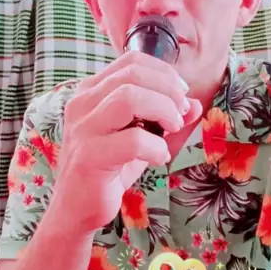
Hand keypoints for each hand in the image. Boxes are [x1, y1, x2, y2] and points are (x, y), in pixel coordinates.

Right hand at [53, 51, 201, 230]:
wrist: (76, 209)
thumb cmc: (108, 169)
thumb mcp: (140, 137)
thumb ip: (165, 118)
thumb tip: (194, 104)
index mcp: (90, 92)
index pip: (131, 61)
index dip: (163, 72)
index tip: (180, 94)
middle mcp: (81, 104)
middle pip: (133, 75)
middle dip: (168, 91)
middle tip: (180, 114)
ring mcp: (82, 129)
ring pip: (129, 98)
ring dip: (163, 110)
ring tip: (171, 130)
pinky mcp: (88, 156)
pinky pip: (132, 140)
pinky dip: (155, 147)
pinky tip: (159, 157)